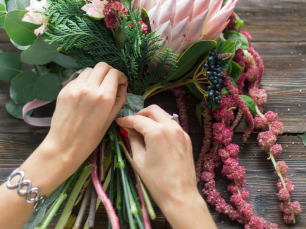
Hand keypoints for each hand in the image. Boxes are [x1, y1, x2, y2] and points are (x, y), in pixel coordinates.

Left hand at [45, 62, 127, 174]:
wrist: (64, 146)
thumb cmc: (90, 138)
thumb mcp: (110, 120)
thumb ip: (119, 99)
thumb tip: (122, 86)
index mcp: (103, 97)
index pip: (115, 73)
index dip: (121, 77)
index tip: (121, 83)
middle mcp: (89, 88)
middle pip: (102, 66)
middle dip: (109, 72)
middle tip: (110, 83)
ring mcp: (75, 88)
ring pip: (89, 70)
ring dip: (96, 75)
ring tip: (96, 88)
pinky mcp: (64, 90)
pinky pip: (78, 78)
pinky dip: (85, 82)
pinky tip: (84, 94)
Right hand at [116, 105, 215, 228]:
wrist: (180, 195)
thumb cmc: (157, 181)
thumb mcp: (139, 160)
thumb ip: (133, 140)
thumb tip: (130, 130)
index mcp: (157, 132)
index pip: (138, 120)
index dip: (126, 120)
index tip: (119, 122)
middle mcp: (171, 127)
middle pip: (153, 110)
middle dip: (141, 114)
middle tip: (132, 123)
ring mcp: (181, 132)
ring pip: (164, 115)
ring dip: (152, 118)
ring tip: (143, 130)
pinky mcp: (186, 138)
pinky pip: (172, 124)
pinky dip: (162, 125)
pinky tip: (155, 136)